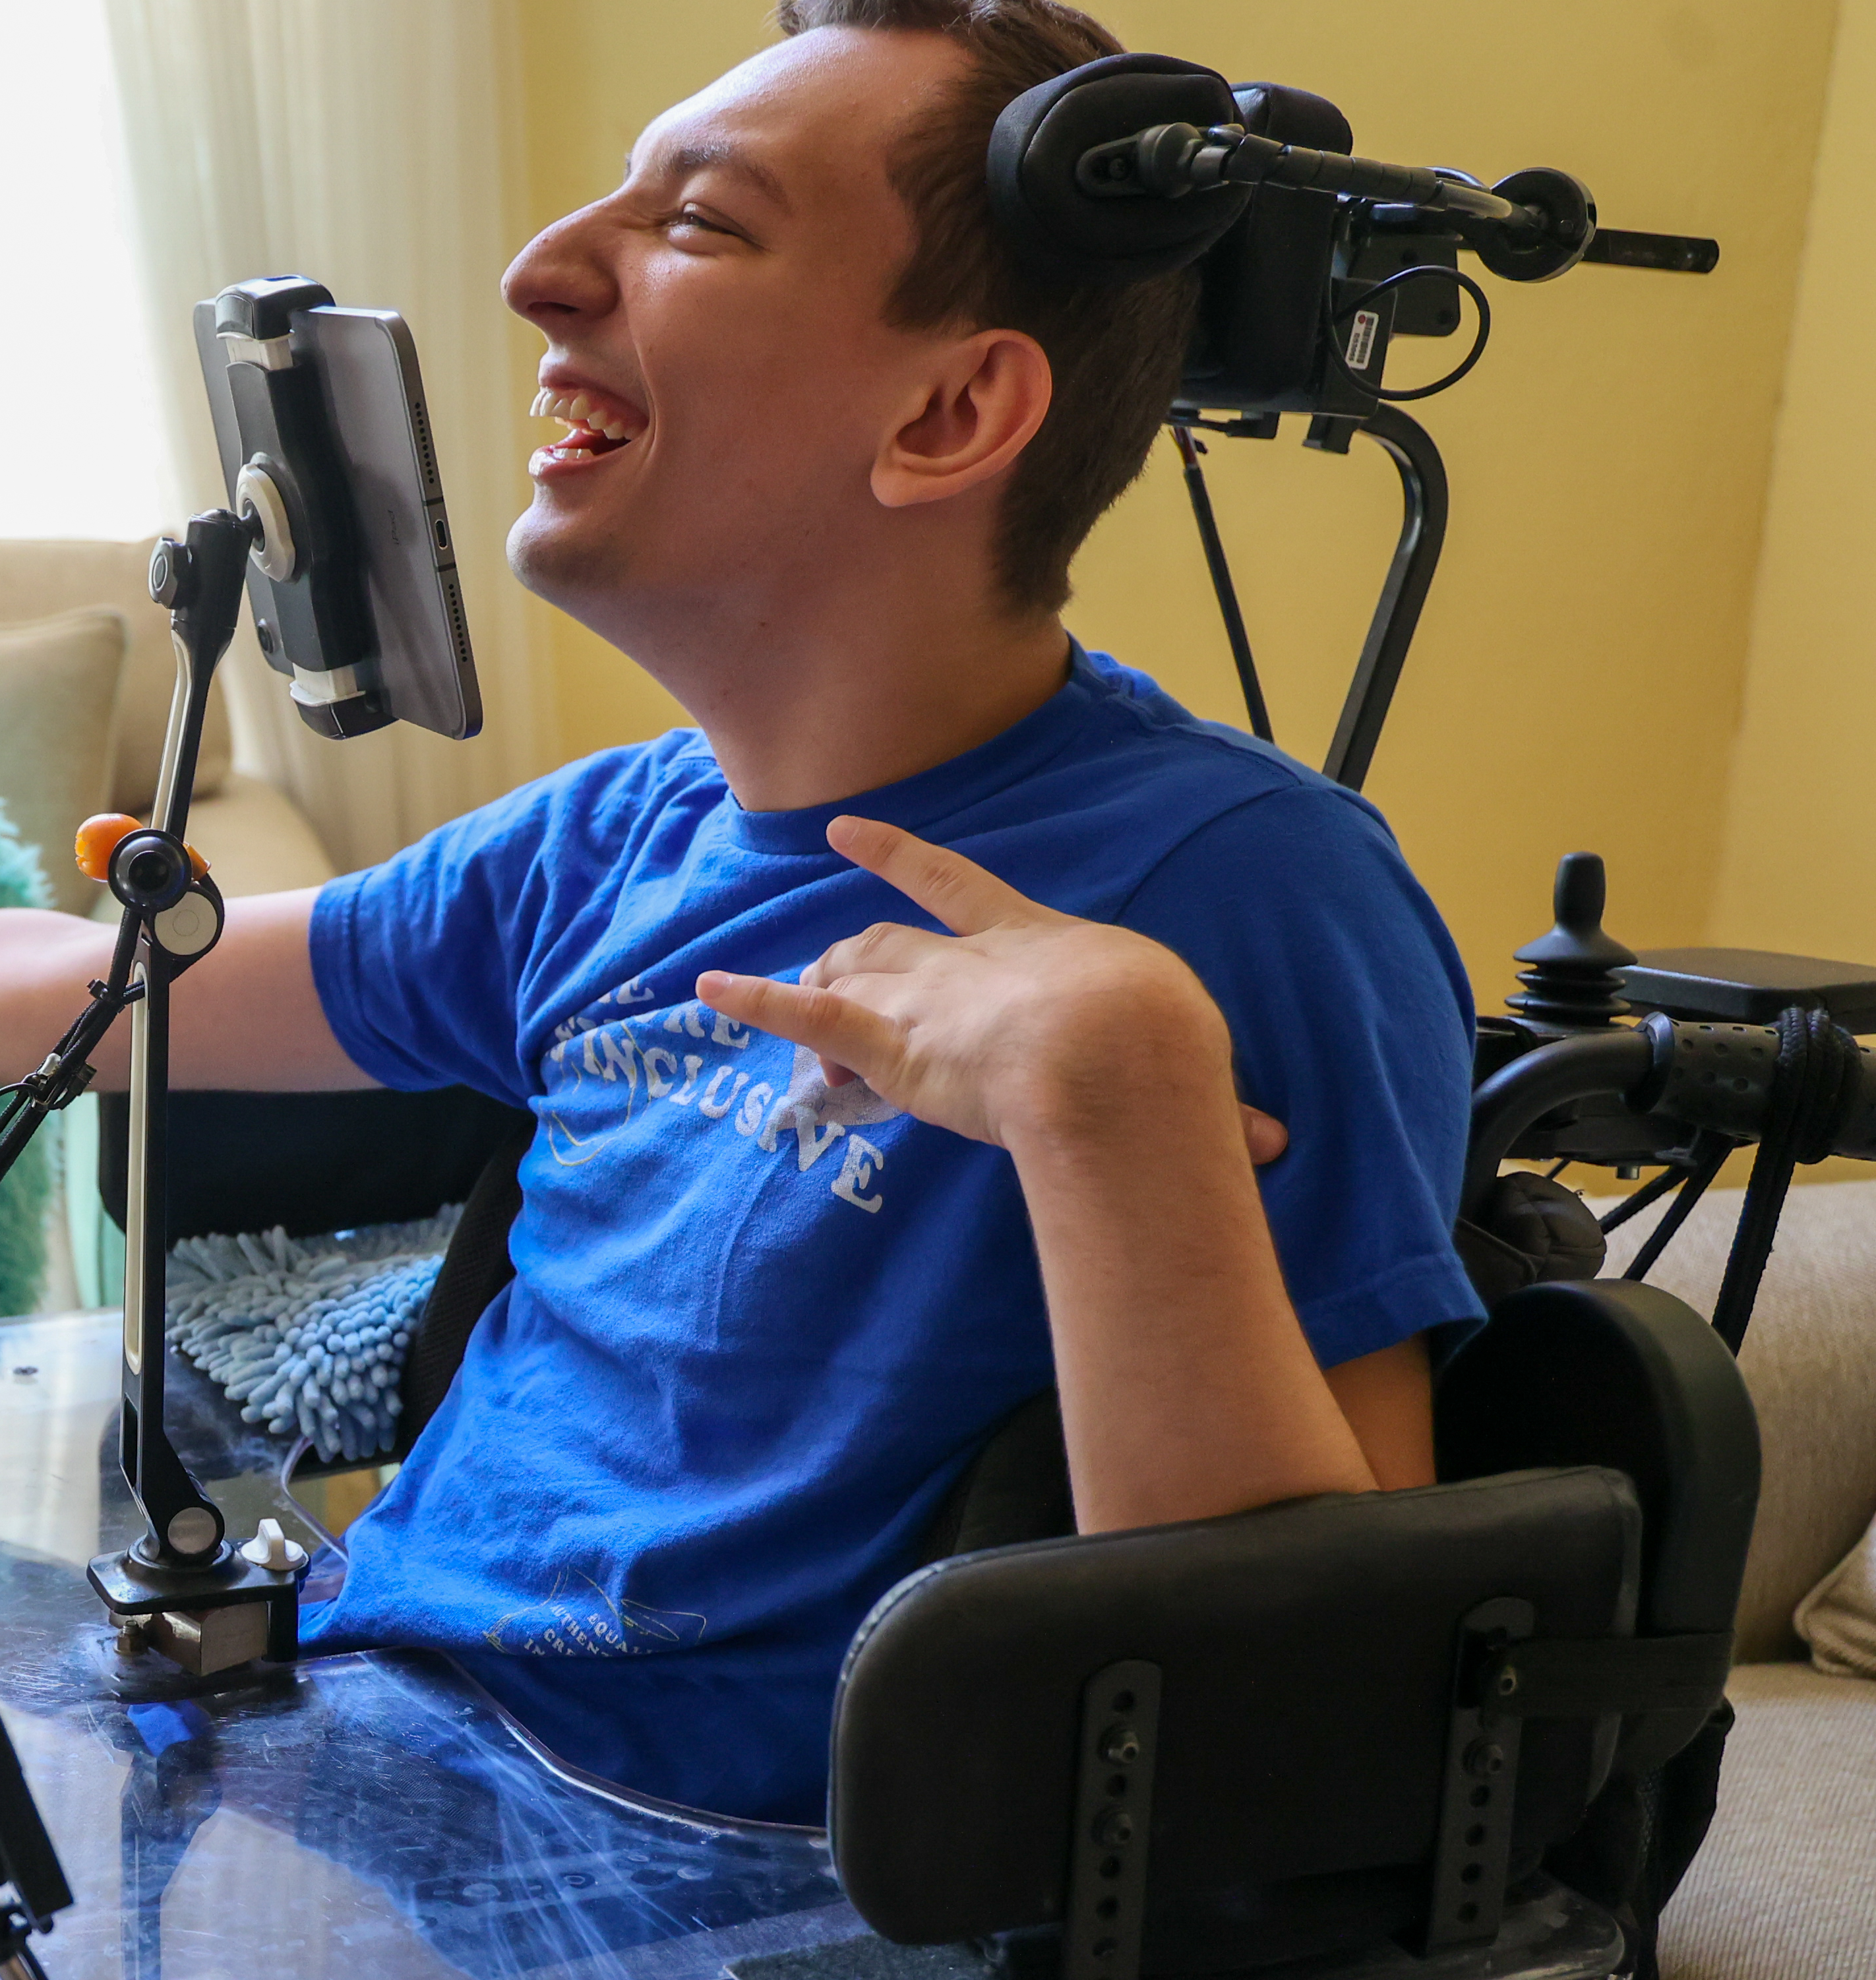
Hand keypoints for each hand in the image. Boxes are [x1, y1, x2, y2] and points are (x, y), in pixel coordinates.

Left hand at [697, 816, 1285, 1162]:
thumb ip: (1205, 1103)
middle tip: (834, 965)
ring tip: (792, 996)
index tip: (852, 835)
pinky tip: (709, 990)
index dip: (900, 859)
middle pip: (889, 940)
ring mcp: (923, 994)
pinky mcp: (885, 1039)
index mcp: (1036, 942)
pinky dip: (753, 1000)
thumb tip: (1269, 1143)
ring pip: (848, 971)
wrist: (1115, 1053)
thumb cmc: (1160, 1049)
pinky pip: (804, 1013)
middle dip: (857, 950)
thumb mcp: (1184, 1062)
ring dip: (818, 982)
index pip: (958, 888)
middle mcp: (968, 959)